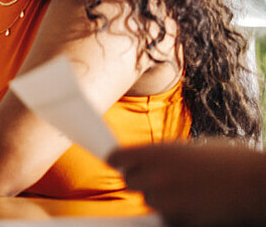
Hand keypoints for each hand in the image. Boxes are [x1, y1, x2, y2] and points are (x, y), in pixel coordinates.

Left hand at [108, 142, 265, 226]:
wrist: (256, 184)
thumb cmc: (232, 161)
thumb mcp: (192, 148)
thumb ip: (164, 155)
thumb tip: (146, 159)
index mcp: (157, 152)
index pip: (116, 158)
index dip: (118, 160)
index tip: (120, 163)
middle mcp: (155, 176)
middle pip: (130, 181)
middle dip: (143, 179)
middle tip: (165, 177)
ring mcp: (166, 200)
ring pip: (149, 200)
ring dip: (161, 197)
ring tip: (188, 190)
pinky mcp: (178, 220)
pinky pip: (166, 217)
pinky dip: (176, 213)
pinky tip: (196, 203)